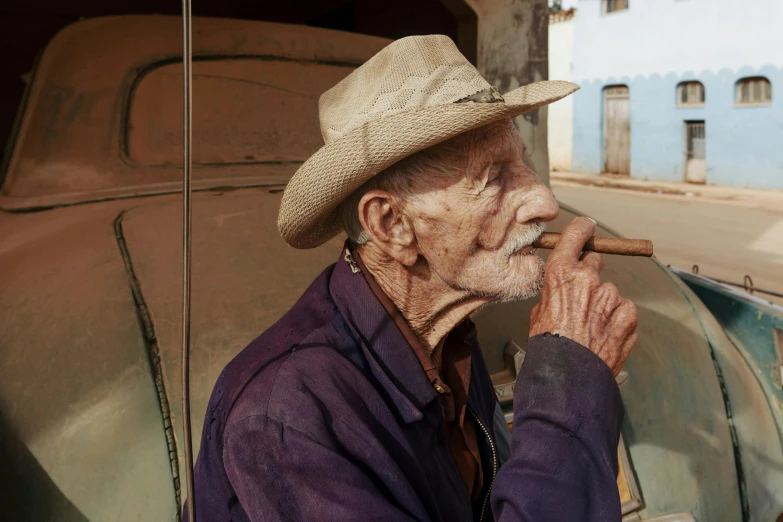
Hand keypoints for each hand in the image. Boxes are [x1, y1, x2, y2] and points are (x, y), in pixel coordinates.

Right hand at [529, 217, 637, 375]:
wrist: (569, 375)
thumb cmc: (549, 347)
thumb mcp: (538, 313)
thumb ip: (554, 294)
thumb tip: (560, 292)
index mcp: (561, 273)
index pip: (575, 235)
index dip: (582, 229)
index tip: (587, 227)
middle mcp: (588, 278)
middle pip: (594, 263)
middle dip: (588, 276)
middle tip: (581, 299)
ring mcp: (611, 296)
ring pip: (609, 292)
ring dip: (603, 304)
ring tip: (590, 328)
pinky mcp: (628, 314)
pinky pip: (624, 310)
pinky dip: (617, 320)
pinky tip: (604, 335)